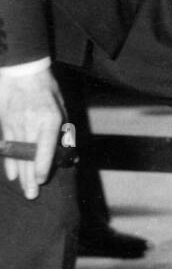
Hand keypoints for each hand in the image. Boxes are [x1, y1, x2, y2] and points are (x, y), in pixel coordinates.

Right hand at [0, 68, 65, 197]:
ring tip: (24, 189)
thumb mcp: (61, 108)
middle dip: (30, 177)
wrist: (22, 73)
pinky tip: (12, 175)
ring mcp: (15, 124)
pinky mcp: (5, 123)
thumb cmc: (47, 91)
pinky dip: (9, 162)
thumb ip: (64, 132)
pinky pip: (7, 147)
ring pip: (17, 154)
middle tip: (32, 195)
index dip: (43, 165)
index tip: (42, 180)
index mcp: (49, 119)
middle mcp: (31, 123)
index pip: (44, 147)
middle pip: (29, 155)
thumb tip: (69, 154)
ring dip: (20, 173)